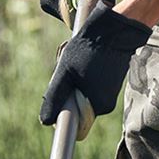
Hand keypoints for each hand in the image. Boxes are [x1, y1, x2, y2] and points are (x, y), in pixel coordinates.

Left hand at [39, 2, 150, 126]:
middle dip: (69, 96)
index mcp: (97, 106)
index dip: (64, 118)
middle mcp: (106, 105)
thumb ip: (55, 98)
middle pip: (79, 111)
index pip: (79, 128)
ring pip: (84, 99)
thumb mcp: (64, 73)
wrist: (113, 30)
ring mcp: (110, 95)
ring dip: (75, 85)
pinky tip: (85, 61)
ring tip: (77, 63)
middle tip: (66, 73)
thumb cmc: (88, 49)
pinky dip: (84, 79)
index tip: (58, 102)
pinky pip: (92, 90)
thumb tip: (45, 121)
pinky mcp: (111, 85)